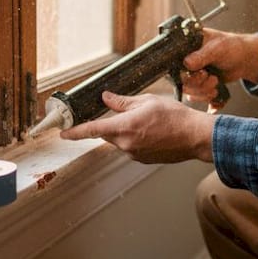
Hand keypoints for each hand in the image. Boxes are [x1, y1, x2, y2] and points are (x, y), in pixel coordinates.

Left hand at [58, 91, 216, 163]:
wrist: (195, 136)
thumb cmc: (175, 117)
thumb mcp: (147, 101)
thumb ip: (123, 102)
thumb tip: (107, 98)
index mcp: (124, 127)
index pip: (92, 129)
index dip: (74, 132)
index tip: (62, 133)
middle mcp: (126, 144)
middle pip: (108, 133)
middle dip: (114, 123)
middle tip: (132, 113)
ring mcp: (134, 154)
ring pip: (121, 140)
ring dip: (128, 130)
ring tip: (151, 122)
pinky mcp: (143, 160)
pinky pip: (133, 147)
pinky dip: (138, 139)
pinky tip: (155, 132)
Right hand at [179, 29, 257, 104]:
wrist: (244, 59)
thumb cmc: (232, 47)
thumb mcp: (218, 48)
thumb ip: (202, 56)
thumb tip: (186, 63)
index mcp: (186, 47)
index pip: (173, 63)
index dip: (185, 73)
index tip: (202, 73)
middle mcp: (185, 61)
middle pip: (181, 81)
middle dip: (198, 84)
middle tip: (212, 78)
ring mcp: (192, 74)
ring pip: (189, 91)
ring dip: (203, 92)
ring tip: (216, 83)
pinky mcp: (199, 84)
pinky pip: (197, 97)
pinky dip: (207, 99)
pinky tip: (216, 95)